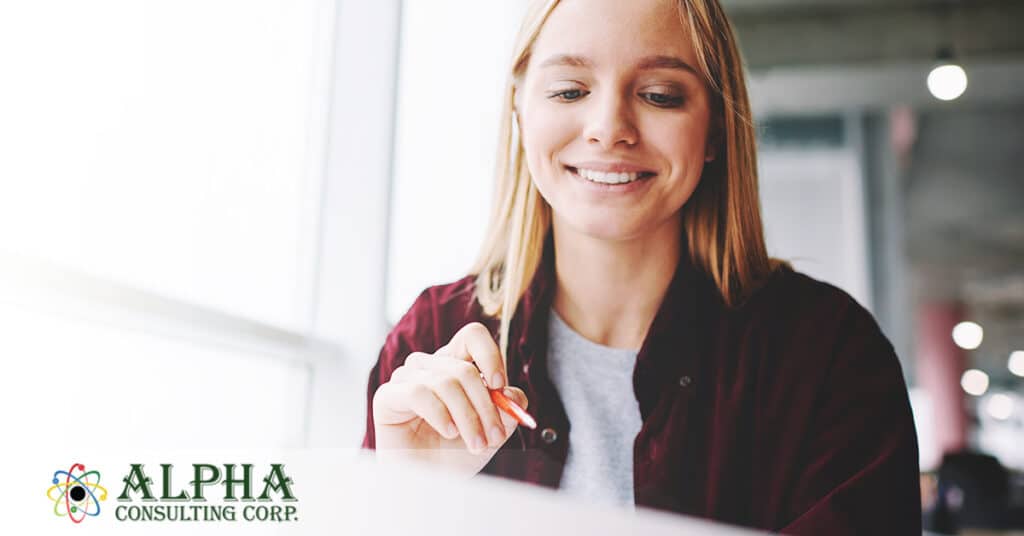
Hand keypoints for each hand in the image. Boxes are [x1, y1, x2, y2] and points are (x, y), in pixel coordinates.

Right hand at [372, 322, 529, 475]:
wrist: (427, 483)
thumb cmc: (455, 454)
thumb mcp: (492, 431)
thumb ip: (506, 409)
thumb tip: (512, 393)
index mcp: (454, 364)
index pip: (472, 336)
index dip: (489, 355)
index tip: (499, 385)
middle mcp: (429, 365)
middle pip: (464, 368)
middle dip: (485, 406)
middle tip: (493, 436)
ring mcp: (405, 378)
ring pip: (445, 382)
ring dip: (466, 417)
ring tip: (475, 444)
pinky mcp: (387, 396)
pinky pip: (417, 392)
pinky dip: (439, 414)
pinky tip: (448, 432)